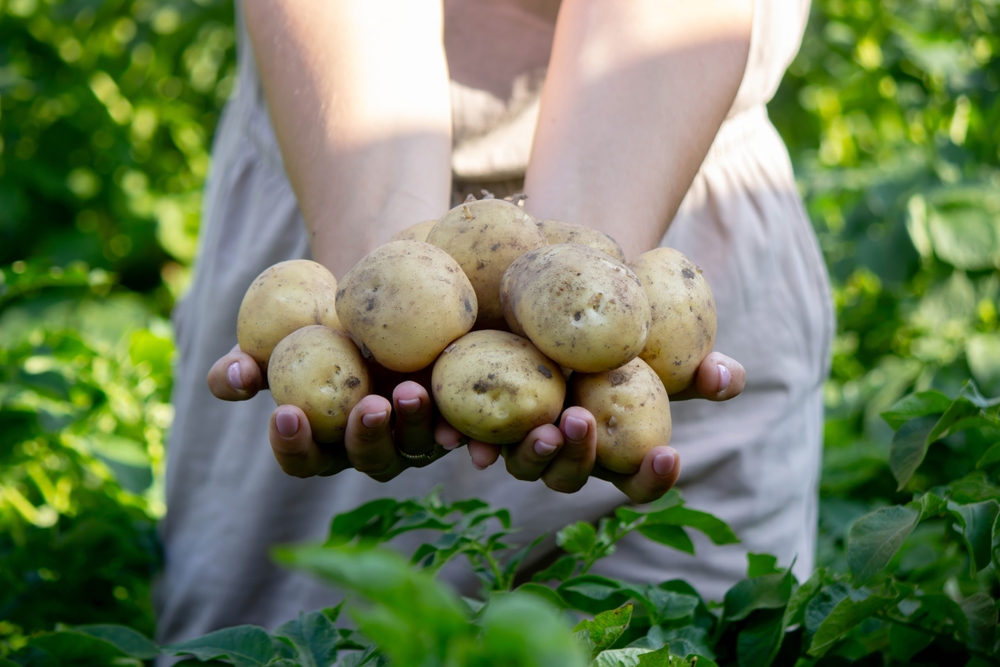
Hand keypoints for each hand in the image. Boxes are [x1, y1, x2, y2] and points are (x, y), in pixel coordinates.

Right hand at [207, 345, 449, 479]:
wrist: (377, 287)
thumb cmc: (314, 322)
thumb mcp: (273, 337)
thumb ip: (245, 361)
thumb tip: (234, 374)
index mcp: (324, 440)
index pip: (303, 459)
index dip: (293, 446)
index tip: (287, 413)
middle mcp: (371, 446)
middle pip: (368, 460)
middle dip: (366, 438)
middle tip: (366, 406)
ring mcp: (414, 436)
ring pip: (415, 446)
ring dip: (413, 425)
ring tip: (408, 392)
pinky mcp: (451, 416)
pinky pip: (460, 431)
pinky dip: (462, 435)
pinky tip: (457, 427)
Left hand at [438, 351, 744, 503]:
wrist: (557, 281)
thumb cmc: (621, 323)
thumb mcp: (657, 339)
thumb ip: (693, 363)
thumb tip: (730, 376)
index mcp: (607, 446)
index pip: (633, 482)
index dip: (651, 479)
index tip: (667, 454)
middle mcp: (559, 450)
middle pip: (567, 476)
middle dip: (575, 457)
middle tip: (580, 421)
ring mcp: (514, 436)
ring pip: (516, 461)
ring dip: (520, 451)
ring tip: (531, 426)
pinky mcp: (471, 412)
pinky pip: (460, 432)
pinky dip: (450, 431)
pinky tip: (446, 419)